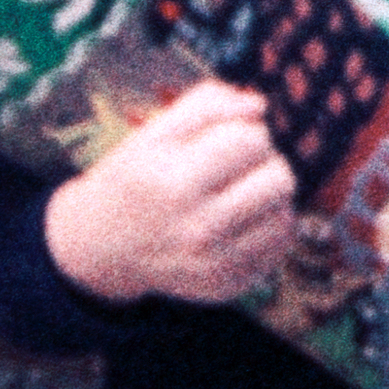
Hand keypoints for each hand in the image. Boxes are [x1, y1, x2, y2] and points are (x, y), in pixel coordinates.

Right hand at [42, 80, 298, 306]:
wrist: (102, 246)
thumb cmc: (136, 178)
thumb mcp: (153, 133)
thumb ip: (206, 104)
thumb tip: (258, 107)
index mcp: (175, 183)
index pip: (251, 140)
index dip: (246, 130)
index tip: (227, 139)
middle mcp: (196, 228)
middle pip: (280, 178)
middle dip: (265, 162)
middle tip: (237, 166)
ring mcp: (214, 263)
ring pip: (286, 214)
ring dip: (270, 195)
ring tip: (241, 191)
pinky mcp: (227, 284)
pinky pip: (279, 246)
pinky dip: (269, 227)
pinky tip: (242, 220)